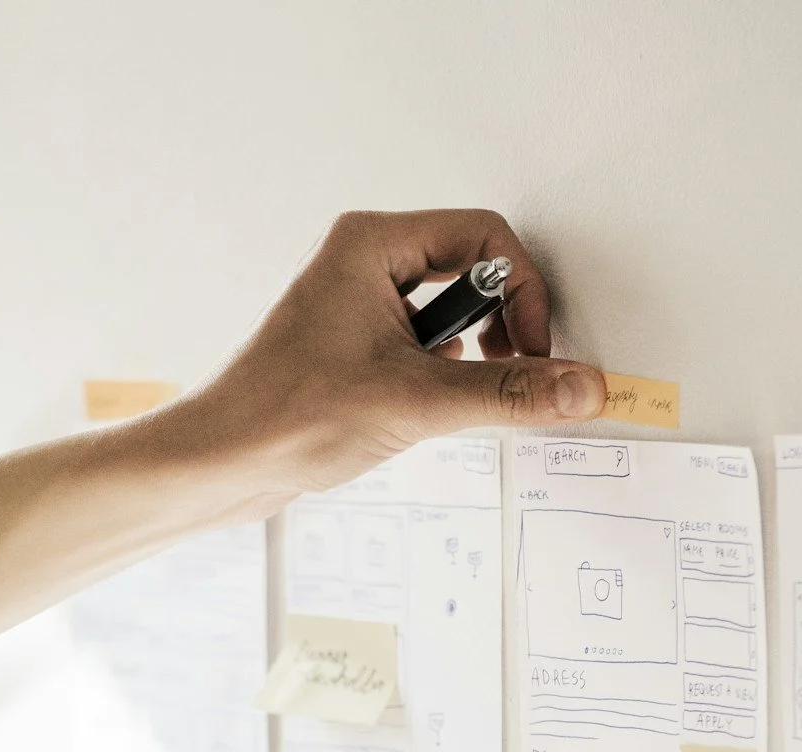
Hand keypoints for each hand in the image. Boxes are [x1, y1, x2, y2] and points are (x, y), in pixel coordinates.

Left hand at [158, 209, 607, 503]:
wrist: (221, 465)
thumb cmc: (283, 416)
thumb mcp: (415, 401)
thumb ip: (508, 393)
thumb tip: (580, 385)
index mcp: (370, 244)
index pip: (485, 237)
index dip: (524, 292)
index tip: (532, 349)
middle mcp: (362, 262)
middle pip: (473, 271)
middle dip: (500, 325)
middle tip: (507, 371)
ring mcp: (357, 303)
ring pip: (451, 313)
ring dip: (468, 357)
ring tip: (447, 396)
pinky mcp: (355, 345)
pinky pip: (424, 343)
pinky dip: (441, 376)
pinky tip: (422, 411)